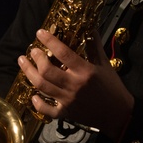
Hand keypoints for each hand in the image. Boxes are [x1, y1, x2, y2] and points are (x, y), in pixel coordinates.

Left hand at [18, 28, 134, 137]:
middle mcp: (74, 85)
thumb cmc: (113, 87)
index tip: (40, 32)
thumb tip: (90, 29)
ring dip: (29, 74)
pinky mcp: (66, 113)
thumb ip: (95, 47)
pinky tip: (33, 95)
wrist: (118, 114)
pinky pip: (47, 109)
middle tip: (32, 51)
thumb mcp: (105, 65)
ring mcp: (68, 100)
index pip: (64, 53)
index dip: (50, 41)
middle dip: (36, 58)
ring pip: (42, 86)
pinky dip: (38, 103)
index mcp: (85, 71)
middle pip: (47, 70)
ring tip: (23, 63)